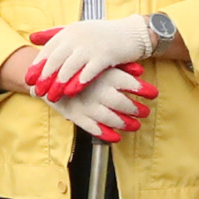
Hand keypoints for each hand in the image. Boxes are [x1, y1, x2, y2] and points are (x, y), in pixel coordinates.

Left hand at [22, 18, 149, 98]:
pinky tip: (71, 92)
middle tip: (38, 92)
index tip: (28, 80)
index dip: (37, 65)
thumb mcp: (77, 30)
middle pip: (56, 60)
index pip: (48, 49)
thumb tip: (32, 37)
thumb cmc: (102, 35)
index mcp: (69, 31)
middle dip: (45, 77)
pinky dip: (79, 82)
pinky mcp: (106, 54)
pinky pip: (89, 70)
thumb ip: (54, 34)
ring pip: (70, 66)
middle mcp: (77, 37)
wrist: (132, 32)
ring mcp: (91, 45)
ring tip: (52, 97)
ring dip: (59, 83)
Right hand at [42, 64, 156, 142]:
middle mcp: (97, 91)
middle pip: (123, 104)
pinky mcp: (76, 116)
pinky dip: (106, 135)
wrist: (45, 74)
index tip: (153, 93)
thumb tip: (139, 70)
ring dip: (126, 124)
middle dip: (137, 110)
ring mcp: (86, 105)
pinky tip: (116, 137)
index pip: (130, 84)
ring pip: (111, 118)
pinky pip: (93, 129)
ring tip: (135, 126)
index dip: (144, 90)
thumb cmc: (76, 66)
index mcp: (103, 75)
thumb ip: (118, 65)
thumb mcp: (96, 61)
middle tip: (145, 112)